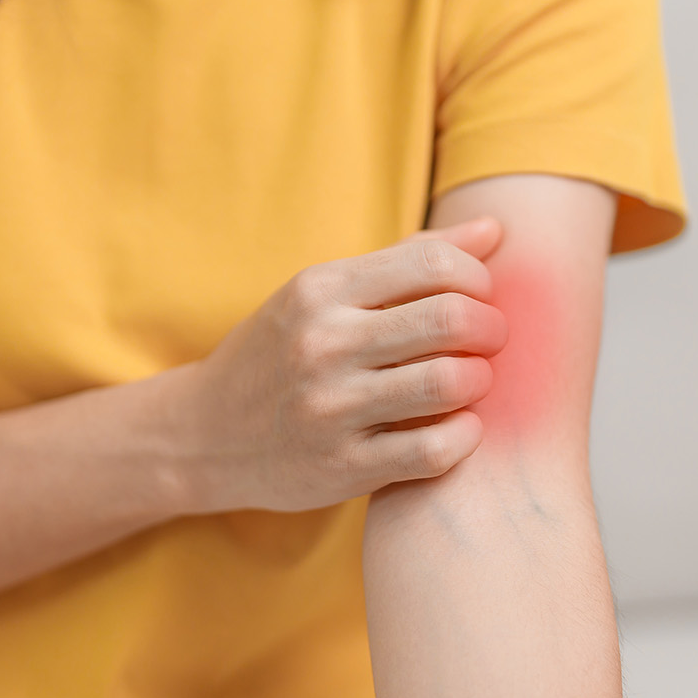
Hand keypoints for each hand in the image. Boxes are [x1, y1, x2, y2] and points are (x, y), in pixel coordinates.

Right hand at [181, 219, 510, 511]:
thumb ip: (408, 261)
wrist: (203, 435)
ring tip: (473, 382)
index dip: (478, 279)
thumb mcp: (323, 294)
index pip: (435, 263)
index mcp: (320, 290)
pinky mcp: (341, 468)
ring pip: (448, 383)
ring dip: (481, 381)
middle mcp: (322, 343)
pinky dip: (465, 437)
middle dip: (491, 328)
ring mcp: (330, 409)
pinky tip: (460, 428)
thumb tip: (494, 229)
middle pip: (451, 318)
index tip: (476, 298)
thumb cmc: (281, 354)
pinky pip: (432, 451)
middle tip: (489, 341)